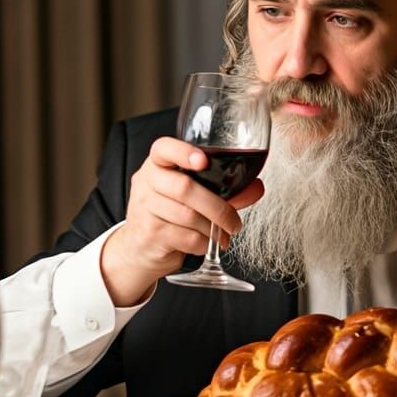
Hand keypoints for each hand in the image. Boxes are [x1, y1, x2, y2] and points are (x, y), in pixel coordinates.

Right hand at [101, 137, 264, 305]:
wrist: (140, 248)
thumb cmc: (171, 215)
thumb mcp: (193, 196)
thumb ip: (224, 190)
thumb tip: (256, 187)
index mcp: (158, 165)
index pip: (163, 148)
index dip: (183, 152)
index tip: (203, 160)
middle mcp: (146, 183)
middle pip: (184, 187)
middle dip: (218, 207)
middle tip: (234, 222)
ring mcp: (144, 208)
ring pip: (188, 216)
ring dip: (214, 229)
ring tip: (223, 235)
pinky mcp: (150, 234)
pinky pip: (185, 238)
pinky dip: (204, 243)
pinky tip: (206, 243)